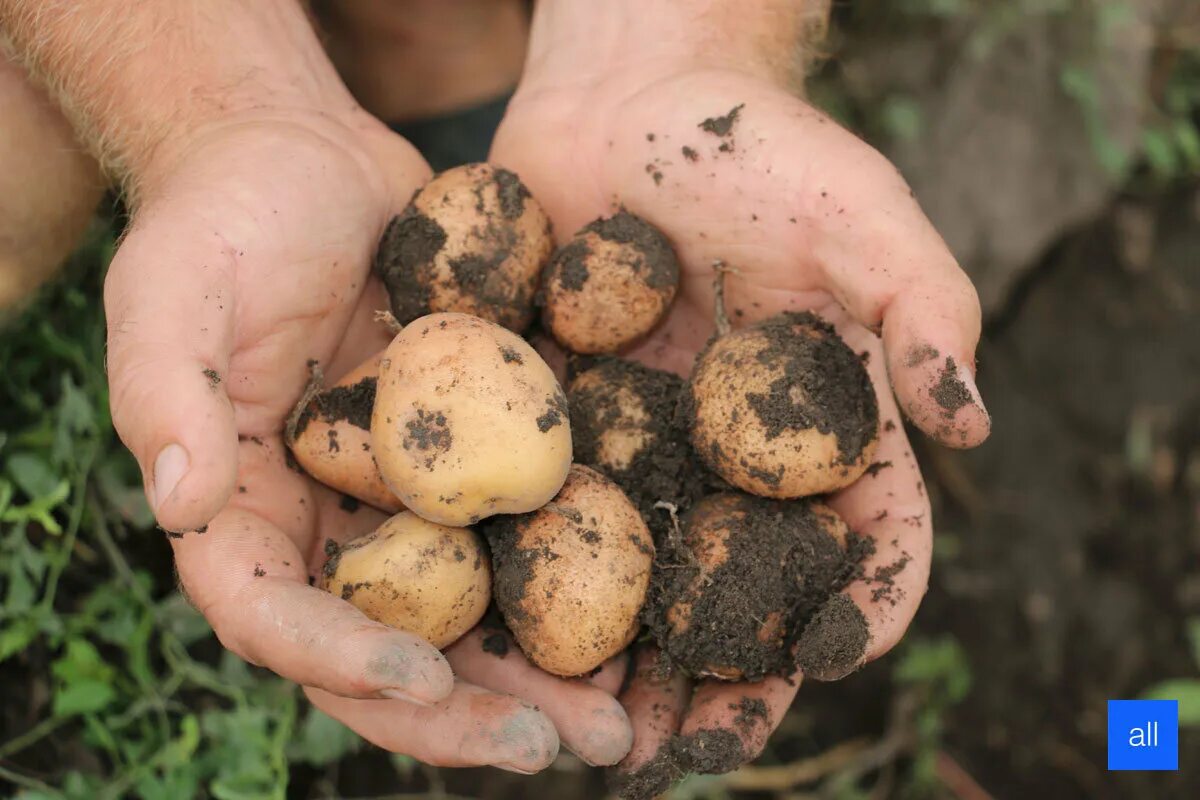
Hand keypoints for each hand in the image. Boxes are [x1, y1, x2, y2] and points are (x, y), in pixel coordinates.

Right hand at [104, 108, 632, 769]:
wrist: (308, 159)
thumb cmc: (225, 214)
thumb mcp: (173, 288)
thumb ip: (165, 393)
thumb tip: (180, 504)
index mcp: (247, 512)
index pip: (278, 619)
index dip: (342, 660)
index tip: (423, 677)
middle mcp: (331, 526)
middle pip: (392, 647)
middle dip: (469, 709)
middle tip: (566, 747)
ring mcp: (408, 501)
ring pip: (473, 613)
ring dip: (543, 674)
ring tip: (624, 716)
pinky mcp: (474, 460)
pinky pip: (523, 531)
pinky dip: (577, 577)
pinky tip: (646, 606)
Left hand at [490, 43, 989, 788]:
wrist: (623, 97)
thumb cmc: (755, 143)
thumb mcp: (860, 211)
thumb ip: (925, 308)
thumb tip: (972, 426)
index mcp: (822, 427)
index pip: (866, 534)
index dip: (860, 603)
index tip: (829, 657)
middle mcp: (735, 456)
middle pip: (744, 589)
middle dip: (728, 675)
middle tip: (694, 748)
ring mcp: (644, 447)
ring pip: (644, 580)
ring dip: (626, 665)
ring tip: (599, 736)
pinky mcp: (558, 423)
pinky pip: (548, 515)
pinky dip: (533, 584)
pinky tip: (507, 640)